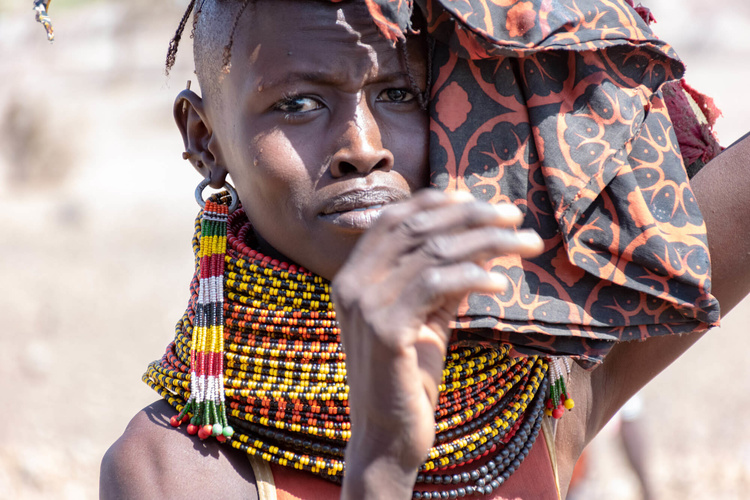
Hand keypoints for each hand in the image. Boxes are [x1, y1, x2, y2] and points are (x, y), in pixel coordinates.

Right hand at [333, 189, 543, 498]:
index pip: (394, 219)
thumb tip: (478, 240)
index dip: (436, 202)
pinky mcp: (384, 331)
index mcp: (353, 276)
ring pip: (431, 251)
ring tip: (527, 244)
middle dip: (471, 216)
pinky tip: (503, 281)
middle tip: (516, 216)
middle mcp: (351, 284)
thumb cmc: (408, 377)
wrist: (387, 437)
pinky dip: (472, 276)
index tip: (479, 200)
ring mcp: (364, 306)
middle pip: (417, 227)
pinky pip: (434, 286)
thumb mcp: (427, 318)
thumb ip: (442, 279)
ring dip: (486, 241)